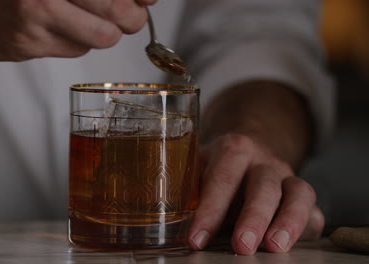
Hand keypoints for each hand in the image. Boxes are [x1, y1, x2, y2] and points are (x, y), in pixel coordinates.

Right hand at [0, 0, 155, 59]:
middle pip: (114, 14)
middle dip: (132, 17)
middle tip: (132, 14)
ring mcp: (33, 26)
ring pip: (98, 37)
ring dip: (106, 31)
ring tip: (97, 22)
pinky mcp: (27, 49)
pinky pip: (74, 50)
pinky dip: (79, 40)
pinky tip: (66, 28)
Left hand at [188, 133, 324, 254]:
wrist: (249, 150)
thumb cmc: (217, 167)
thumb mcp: (197, 167)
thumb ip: (185, 188)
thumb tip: (163, 221)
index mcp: (233, 149)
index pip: (222, 177)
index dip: (210, 209)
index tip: (196, 237)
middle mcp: (263, 161)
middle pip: (263, 185)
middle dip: (253, 217)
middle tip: (241, 246)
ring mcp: (286, 177)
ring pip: (298, 193)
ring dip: (289, 221)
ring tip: (274, 247)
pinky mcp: (300, 195)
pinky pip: (313, 209)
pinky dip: (307, 227)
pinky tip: (293, 244)